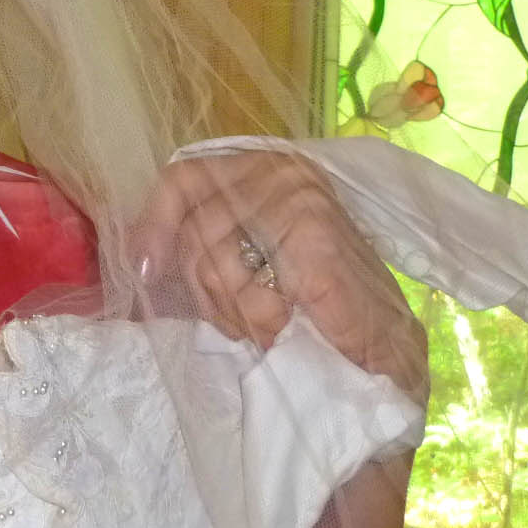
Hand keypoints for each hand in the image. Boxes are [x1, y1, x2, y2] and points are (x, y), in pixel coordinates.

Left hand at [131, 149, 427, 397]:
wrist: (390, 360)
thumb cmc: (318, 313)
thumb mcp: (246, 267)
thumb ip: (200, 247)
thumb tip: (137, 258)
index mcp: (267, 167)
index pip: (183, 178)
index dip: (155, 224)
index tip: (144, 269)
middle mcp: (284, 171)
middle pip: (194, 231)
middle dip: (209, 289)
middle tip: (250, 317)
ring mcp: (300, 200)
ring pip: (214, 264)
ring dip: (238, 311)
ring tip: (277, 322)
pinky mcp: (315, 241)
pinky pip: (252, 293)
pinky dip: (264, 320)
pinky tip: (288, 327)